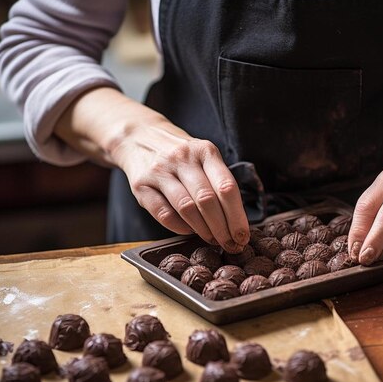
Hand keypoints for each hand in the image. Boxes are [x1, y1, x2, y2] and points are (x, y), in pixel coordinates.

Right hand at [111, 122, 249, 252]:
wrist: (140, 137)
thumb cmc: (182, 156)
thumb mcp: (204, 157)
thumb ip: (218, 182)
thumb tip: (236, 222)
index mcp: (205, 151)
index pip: (226, 187)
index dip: (237, 216)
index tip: (242, 236)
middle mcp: (182, 158)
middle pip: (207, 200)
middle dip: (222, 228)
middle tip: (230, 244)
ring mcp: (160, 171)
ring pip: (186, 208)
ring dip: (203, 230)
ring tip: (212, 240)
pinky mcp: (140, 185)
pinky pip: (164, 214)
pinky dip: (179, 228)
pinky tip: (189, 231)